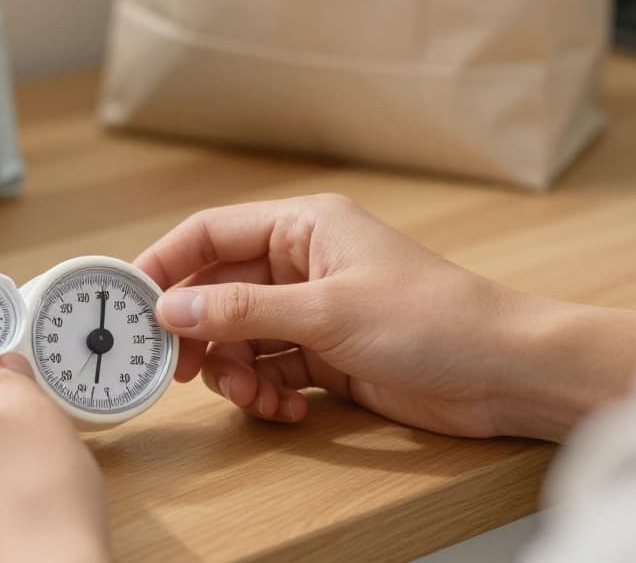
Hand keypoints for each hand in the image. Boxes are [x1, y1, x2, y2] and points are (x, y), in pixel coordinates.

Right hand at [135, 195, 635, 441]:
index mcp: (304, 226)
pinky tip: (284, 409)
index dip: (165, 264)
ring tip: (251, 397)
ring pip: (240, 337)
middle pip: (218, 290)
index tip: (129, 302)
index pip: (211, 234)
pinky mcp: (327, 356)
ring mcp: (314, 311)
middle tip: (180, 369)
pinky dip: (264, 392)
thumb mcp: (326, 311)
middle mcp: (303, 263)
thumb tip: (170, 309)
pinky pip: (269, 369)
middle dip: (198, 332)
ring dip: (234, 371)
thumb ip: (242, 310)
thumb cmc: (433, 319)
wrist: (506, 373)